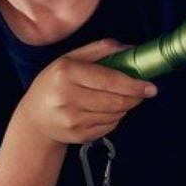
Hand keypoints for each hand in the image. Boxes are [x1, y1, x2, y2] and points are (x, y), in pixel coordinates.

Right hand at [19, 38, 157, 144]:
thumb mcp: (70, 59)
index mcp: (66, 73)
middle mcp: (67, 98)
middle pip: (116, 101)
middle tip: (141, 92)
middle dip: (134, 97)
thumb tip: (131, 49)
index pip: (109, 80)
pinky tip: (104, 112)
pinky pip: (109, 127)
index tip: (150, 86)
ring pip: (115, 115)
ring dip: (124, 107)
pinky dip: (114, 119)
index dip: (134, 84)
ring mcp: (73, 120)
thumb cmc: (55, 83)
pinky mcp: (78, 136)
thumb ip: (100, 49)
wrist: (34, 118)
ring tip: (117, 99)